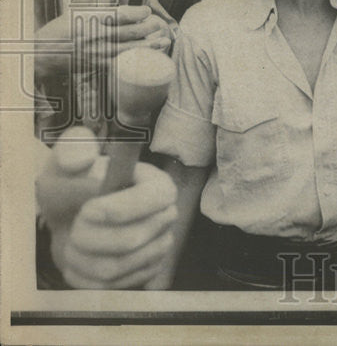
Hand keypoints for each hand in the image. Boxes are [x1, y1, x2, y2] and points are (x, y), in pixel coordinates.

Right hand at [35, 5, 167, 78]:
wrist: (41, 53)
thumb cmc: (61, 29)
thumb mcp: (76, 13)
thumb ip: (100, 9)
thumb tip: (123, 7)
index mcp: (88, 19)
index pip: (118, 14)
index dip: (136, 13)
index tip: (147, 11)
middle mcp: (93, 35)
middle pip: (127, 32)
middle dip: (147, 28)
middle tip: (158, 24)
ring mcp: (95, 52)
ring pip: (127, 49)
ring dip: (148, 45)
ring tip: (163, 41)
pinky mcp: (96, 64)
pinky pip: (120, 63)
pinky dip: (136, 60)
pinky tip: (148, 58)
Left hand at [36, 127, 177, 288]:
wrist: (71, 220)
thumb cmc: (72, 187)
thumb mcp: (66, 164)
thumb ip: (72, 151)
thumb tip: (81, 155)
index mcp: (158, 185)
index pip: (157, 199)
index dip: (121, 209)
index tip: (87, 210)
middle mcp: (167, 217)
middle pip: (130, 240)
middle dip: (88, 236)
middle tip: (75, 223)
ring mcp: (158, 249)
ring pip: (114, 267)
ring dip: (80, 257)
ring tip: (74, 241)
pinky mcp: (143, 274)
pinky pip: (107, 287)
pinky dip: (82, 275)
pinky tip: (80, 258)